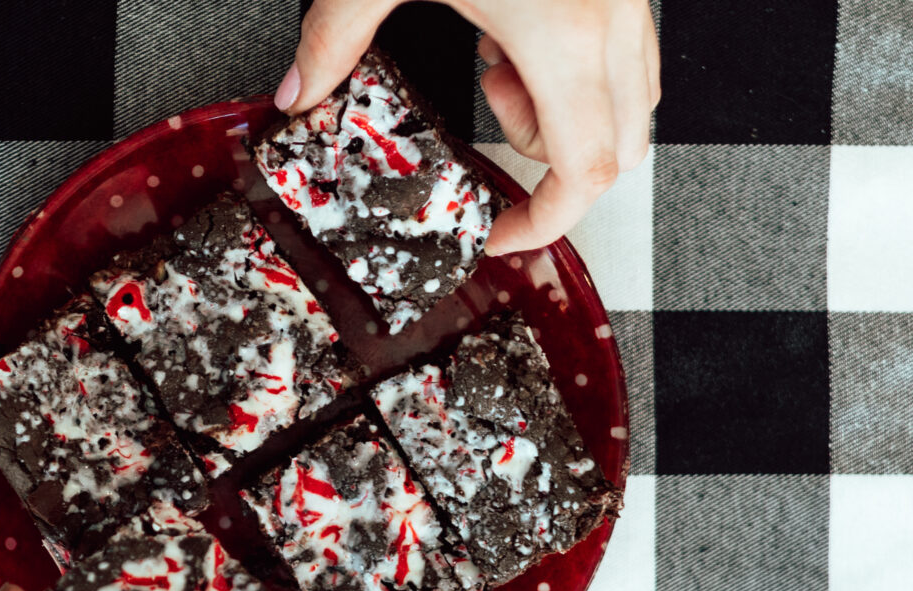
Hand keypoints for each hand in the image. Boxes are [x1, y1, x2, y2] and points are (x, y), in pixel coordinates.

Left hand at [274, 0, 659, 252]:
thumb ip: (334, 39)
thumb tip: (297, 96)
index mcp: (562, 31)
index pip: (586, 169)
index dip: (547, 222)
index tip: (502, 234)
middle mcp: (614, 20)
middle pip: (621, 150)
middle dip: (556, 167)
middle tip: (494, 133)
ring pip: (629, 104)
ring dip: (565, 114)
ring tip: (499, 64)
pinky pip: (625, 57)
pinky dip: (579, 72)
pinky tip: (523, 28)